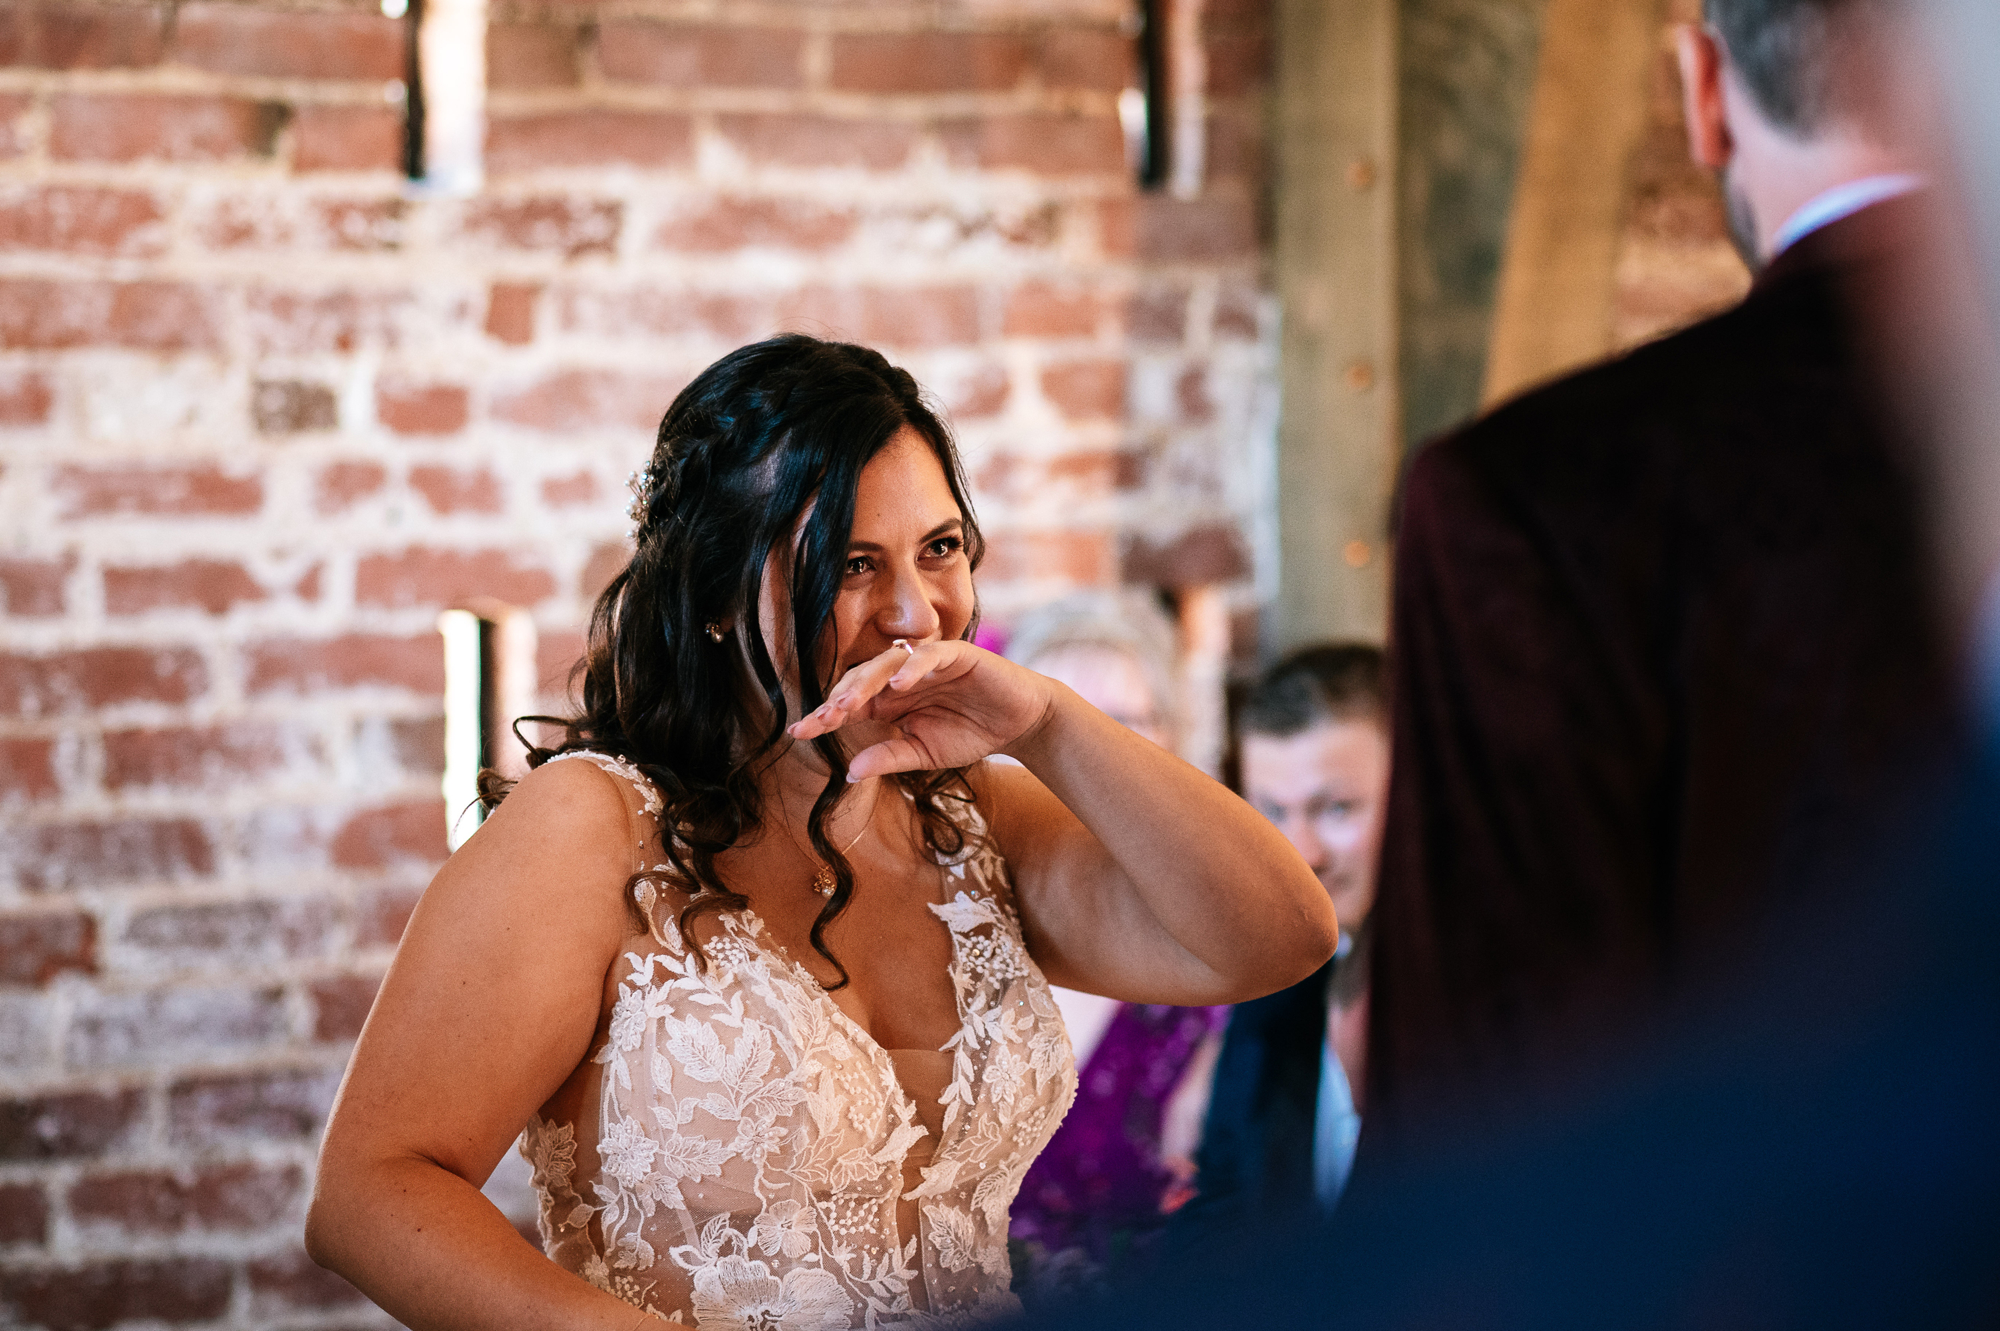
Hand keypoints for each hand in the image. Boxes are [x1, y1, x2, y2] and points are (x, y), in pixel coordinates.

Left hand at [786, 639, 1054, 780]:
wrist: (1019, 723)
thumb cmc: (970, 733)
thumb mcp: (923, 753)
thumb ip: (889, 757)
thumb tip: (849, 774)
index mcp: (889, 699)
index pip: (850, 704)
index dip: (824, 716)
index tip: (798, 733)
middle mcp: (902, 676)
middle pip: (860, 680)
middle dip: (838, 700)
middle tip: (820, 720)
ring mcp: (928, 662)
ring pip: (887, 663)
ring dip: (866, 682)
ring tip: (847, 704)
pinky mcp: (957, 655)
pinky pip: (930, 656)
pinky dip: (914, 668)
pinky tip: (899, 686)